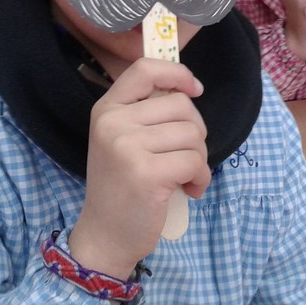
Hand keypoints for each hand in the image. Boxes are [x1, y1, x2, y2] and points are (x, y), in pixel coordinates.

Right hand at [68, 59, 210, 279]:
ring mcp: (127, 147)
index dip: (177, 73)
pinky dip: (200, 177)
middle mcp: (112, 122)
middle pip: (181, 105)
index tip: (194, 90)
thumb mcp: (121, 140)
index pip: (145, 69)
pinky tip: (189, 190)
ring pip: (192, 134)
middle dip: (195, 132)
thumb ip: (146, 114)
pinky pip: (194, 161)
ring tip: (184, 177)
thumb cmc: (122, 187)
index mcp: (106, 109)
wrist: (105, 235)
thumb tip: (189, 89)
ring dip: (199, 158)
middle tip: (184, 157)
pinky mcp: (146, 173)